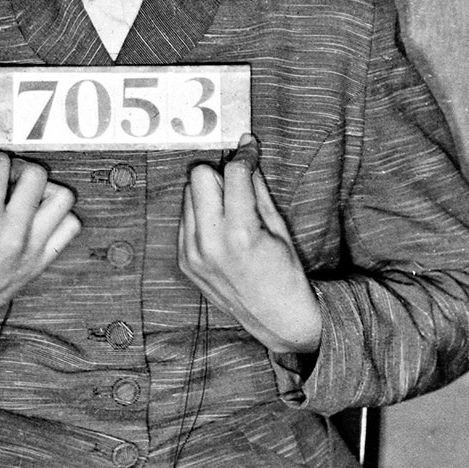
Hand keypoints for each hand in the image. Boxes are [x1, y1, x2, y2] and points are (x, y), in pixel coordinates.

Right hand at [0, 141, 80, 354]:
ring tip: (23, 196)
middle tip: (4, 176)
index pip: (1, 165)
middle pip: (37, 175)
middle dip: (19, 166)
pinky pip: (69, 228)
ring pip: (63, 198)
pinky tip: (35, 218)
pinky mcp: (41, 263)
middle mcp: (14, 235)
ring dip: (45, 189)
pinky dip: (58, 216)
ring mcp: (32, 250)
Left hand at [178, 135, 321, 353]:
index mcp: (239, 233)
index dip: (245, 155)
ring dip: (209, 193)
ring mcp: (192, 253)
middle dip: (220, 173)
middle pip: (198, 176)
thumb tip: (246, 149)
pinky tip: (221, 230)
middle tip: (238, 185)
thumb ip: (257, 186)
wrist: (275, 318)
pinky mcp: (183, 260)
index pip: (233, 173)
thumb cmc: (285, 272)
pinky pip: (185, 219)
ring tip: (232, 212)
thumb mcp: (279, 227)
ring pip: (188, 194)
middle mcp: (209, 243)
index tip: (250, 148)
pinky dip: (202, 215)